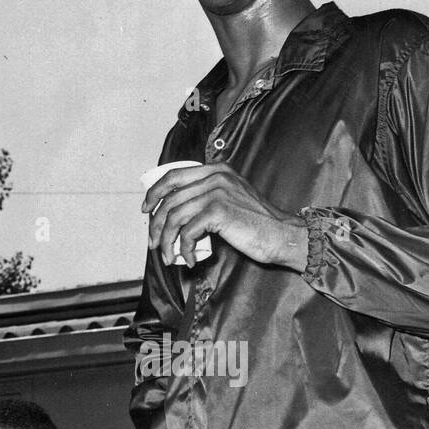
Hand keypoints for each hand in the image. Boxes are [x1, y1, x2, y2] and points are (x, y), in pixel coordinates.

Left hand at [142, 162, 308, 270]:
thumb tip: (177, 211)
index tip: (146, 209)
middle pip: (169, 198)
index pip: (174, 175)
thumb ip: (209, 195)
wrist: (281, 234)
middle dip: (155, 223)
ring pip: (174, 216)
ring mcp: (216, 192)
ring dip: (166, 241)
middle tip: (153, 242)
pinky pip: (187, 232)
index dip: (154, 192)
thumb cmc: (257, 223)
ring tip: (169, 256)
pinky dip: (184, 249)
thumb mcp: (232, 198)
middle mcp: (215, 176)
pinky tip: (191, 259)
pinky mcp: (218, 211)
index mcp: (217, 170)